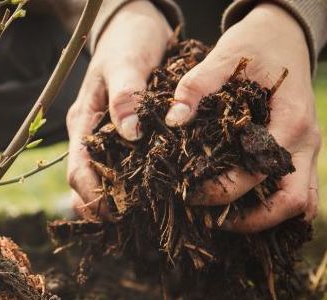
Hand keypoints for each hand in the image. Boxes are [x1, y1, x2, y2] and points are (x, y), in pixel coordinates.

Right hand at [66, 0, 172, 218]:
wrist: (134, 27)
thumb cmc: (128, 41)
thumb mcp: (126, 63)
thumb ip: (126, 96)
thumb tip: (130, 134)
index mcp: (83, 121)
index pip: (77, 168)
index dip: (91, 195)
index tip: (114, 212)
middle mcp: (90, 133)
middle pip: (85, 180)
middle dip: (100, 204)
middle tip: (127, 221)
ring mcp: (104, 135)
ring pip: (101, 177)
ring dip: (113, 198)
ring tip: (138, 214)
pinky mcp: (121, 133)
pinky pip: (119, 164)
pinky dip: (127, 183)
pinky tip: (147, 192)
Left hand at [165, 2, 320, 231]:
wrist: (284, 35)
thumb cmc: (256, 46)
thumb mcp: (224, 57)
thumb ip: (196, 87)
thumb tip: (173, 120)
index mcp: (289, 121)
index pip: (258, 172)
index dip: (223, 190)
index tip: (190, 193)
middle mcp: (304, 142)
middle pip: (292, 202)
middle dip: (251, 219)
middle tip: (212, 219)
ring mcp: (307, 149)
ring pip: (302, 202)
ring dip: (268, 218)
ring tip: (228, 219)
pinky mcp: (300, 149)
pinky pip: (299, 190)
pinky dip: (277, 206)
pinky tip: (246, 205)